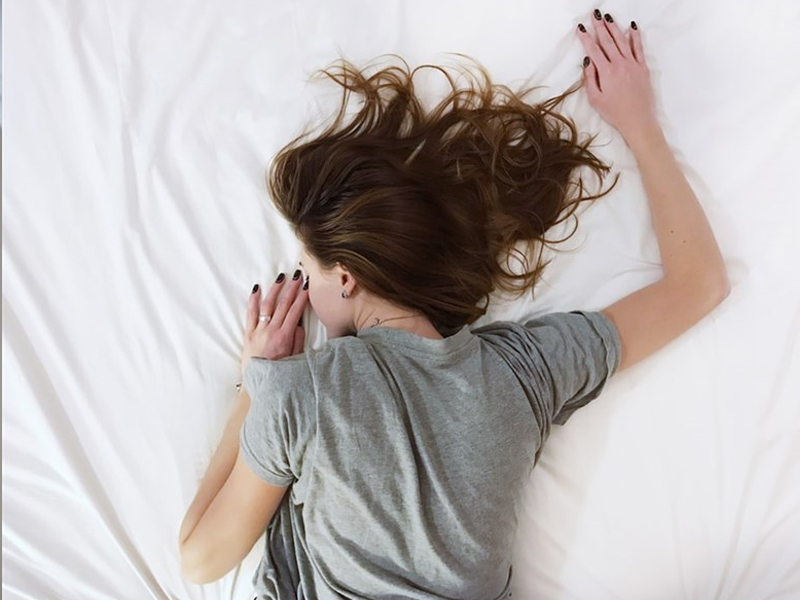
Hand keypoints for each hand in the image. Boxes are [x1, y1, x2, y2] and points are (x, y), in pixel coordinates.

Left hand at [241, 270, 307, 374]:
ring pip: (267, 305)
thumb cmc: (279, 374)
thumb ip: (298, 341)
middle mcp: (271, 331)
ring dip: (275, 290)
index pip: (295, 311)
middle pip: (283, 304)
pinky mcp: (248, 334)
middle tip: (297, 275)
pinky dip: (253, 300)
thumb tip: (300, 325)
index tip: (307, 286)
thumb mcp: (295, 359)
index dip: (302, 297)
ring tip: (281, 278)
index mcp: (284, 337)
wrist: (258, 384)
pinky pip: (250, 314)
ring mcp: (258, 331)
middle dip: (291, 288)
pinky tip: (257, 289)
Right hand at [576, 12, 659, 145]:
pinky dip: (635, 37)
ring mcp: (633, 64)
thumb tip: (587, 62)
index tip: (581, 28)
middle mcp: (620, 64)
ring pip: (622, 41)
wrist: (638, 120)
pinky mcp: (643, 68)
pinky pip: (638, 48)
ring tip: (608, 17)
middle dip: (600, 27)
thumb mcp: (595, 99)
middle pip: (608, 41)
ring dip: (614, 28)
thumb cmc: (615, 113)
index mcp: (606, 72)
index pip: (593, 50)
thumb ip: (589, 79)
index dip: (586, 38)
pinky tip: (632, 27)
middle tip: (595, 15)